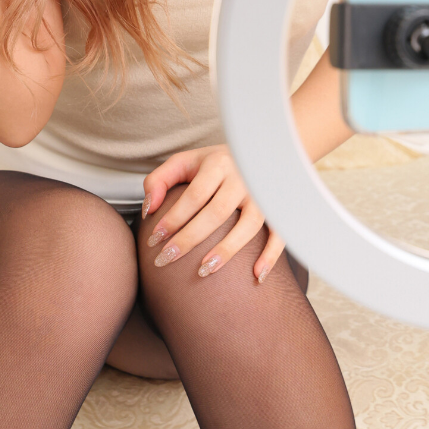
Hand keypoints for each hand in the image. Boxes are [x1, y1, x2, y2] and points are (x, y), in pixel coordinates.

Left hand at [141, 144, 285, 282]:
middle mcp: (242, 177)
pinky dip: (271, 255)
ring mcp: (263, 194)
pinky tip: (257, 276)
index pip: (194, 195)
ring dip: (227, 250)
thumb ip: (159, 181)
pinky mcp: (278, 208)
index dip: (173, 218)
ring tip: (203, 271)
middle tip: (166, 259)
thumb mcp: (183, 162)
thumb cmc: (210, 164)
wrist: (254, 151)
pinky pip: (280, 233)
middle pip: (216, 212)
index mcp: (217, 164)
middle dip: (189, 239)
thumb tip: (149, 210)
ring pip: (249, 225)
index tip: (154, 239)